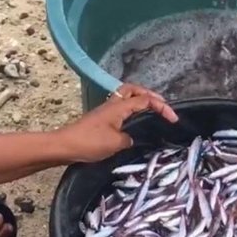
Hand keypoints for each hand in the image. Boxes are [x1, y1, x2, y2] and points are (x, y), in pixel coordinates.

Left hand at [56, 83, 178, 162]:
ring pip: (127, 96)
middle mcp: (113, 103)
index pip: (146, 100)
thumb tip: (132, 138)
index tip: (173, 119)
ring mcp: (106, 110)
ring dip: (141, 98)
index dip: (162, 107)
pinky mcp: (102, 118)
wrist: (63, 146)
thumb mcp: (115, 143)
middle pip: (134, 89)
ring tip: (151, 109)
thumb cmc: (89, 142)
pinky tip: (135, 119)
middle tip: (162, 105)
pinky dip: (132, 108)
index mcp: (119, 106)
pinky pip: (121, 106)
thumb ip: (129, 139)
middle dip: (150, 94)